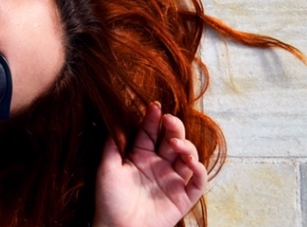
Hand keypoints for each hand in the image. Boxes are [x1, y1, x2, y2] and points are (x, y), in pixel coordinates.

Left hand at [93, 103, 207, 226]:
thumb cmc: (109, 199)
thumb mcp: (107, 167)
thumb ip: (113, 144)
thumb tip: (115, 118)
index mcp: (140, 156)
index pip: (150, 133)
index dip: (153, 119)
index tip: (154, 107)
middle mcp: (158, 165)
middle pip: (172, 140)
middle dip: (173, 128)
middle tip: (169, 120)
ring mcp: (172, 180)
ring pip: (188, 157)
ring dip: (186, 147)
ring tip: (175, 144)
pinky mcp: (183, 198)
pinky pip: (198, 182)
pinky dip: (199, 170)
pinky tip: (191, 162)